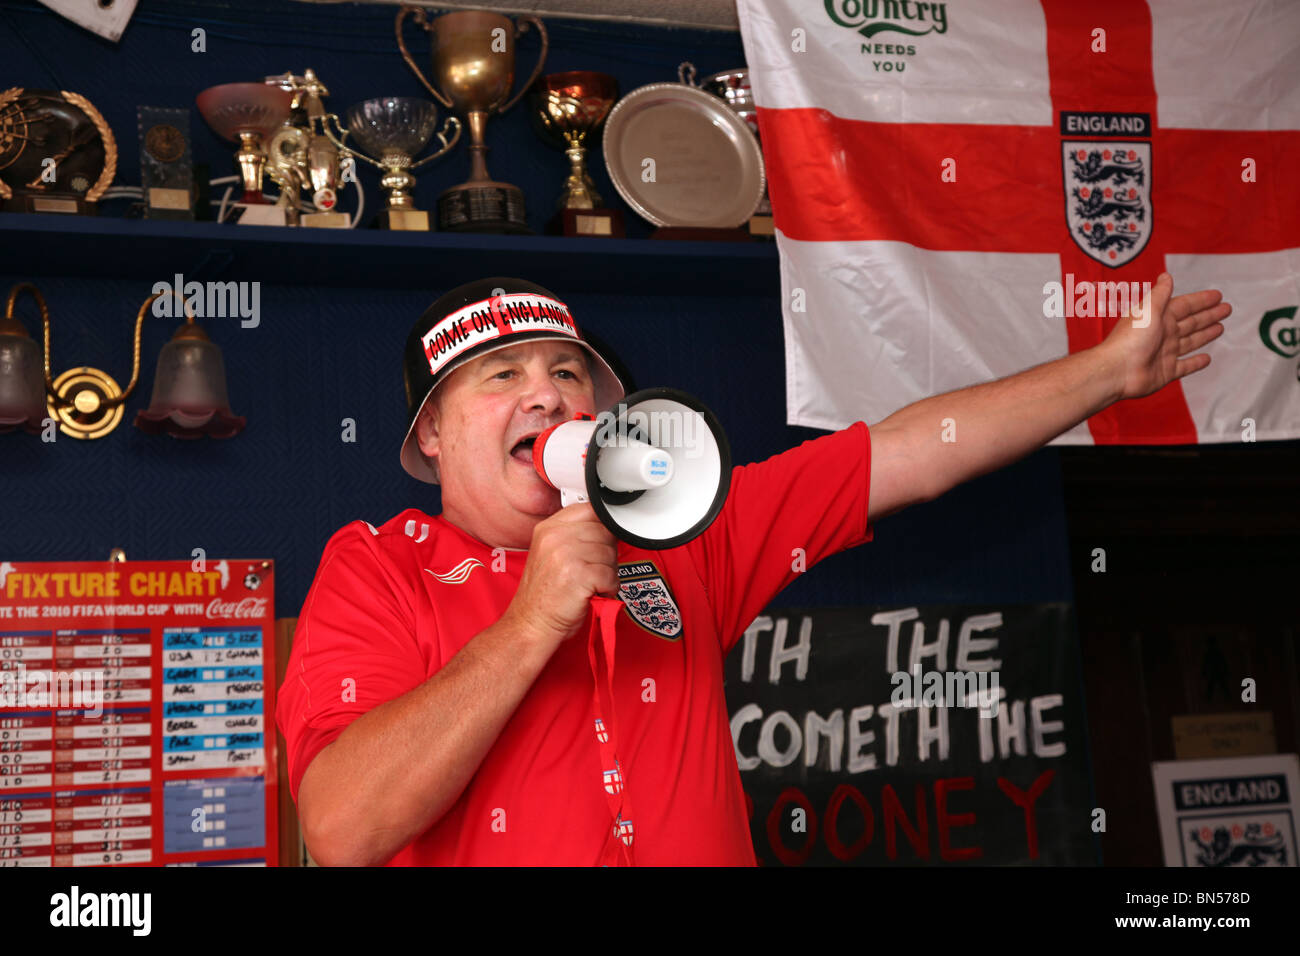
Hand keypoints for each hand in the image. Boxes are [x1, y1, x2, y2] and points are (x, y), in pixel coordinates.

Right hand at [503, 502, 617, 650]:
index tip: (601, 541)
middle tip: (593, 570)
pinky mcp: (578, 574)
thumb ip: (575, 536)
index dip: (602, 526)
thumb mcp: (552, 554)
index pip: (590, 509)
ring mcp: (566, 554)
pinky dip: (609, 588)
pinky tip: (594, 593)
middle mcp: (555, 537)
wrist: (531, 625)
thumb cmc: (544, 595)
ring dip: (608, 572)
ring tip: (591, 583)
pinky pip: (611, 574)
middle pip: (604, 531)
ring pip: (610, 552)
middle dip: (606, 553)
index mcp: (548, 528)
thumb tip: (608, 527)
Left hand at [1101, 272, 1230, 400]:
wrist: (1117, 370)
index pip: (1185, 306)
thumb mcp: (1148, 310)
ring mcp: (1165, 353)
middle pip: (1191, 322)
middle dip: (1209, 315)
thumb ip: (1160, 294)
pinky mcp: (1166, 372)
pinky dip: (1196, 363)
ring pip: (1191, 341)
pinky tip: (1207, 358)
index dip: (1201, 300)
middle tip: (1226, 309)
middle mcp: (1163, 334)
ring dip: (1205, 334)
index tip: (1218, 295)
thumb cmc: (1130, 339)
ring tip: (1220, 327)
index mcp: (1159, 318)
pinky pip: (1185, 366)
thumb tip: (1166, 275)